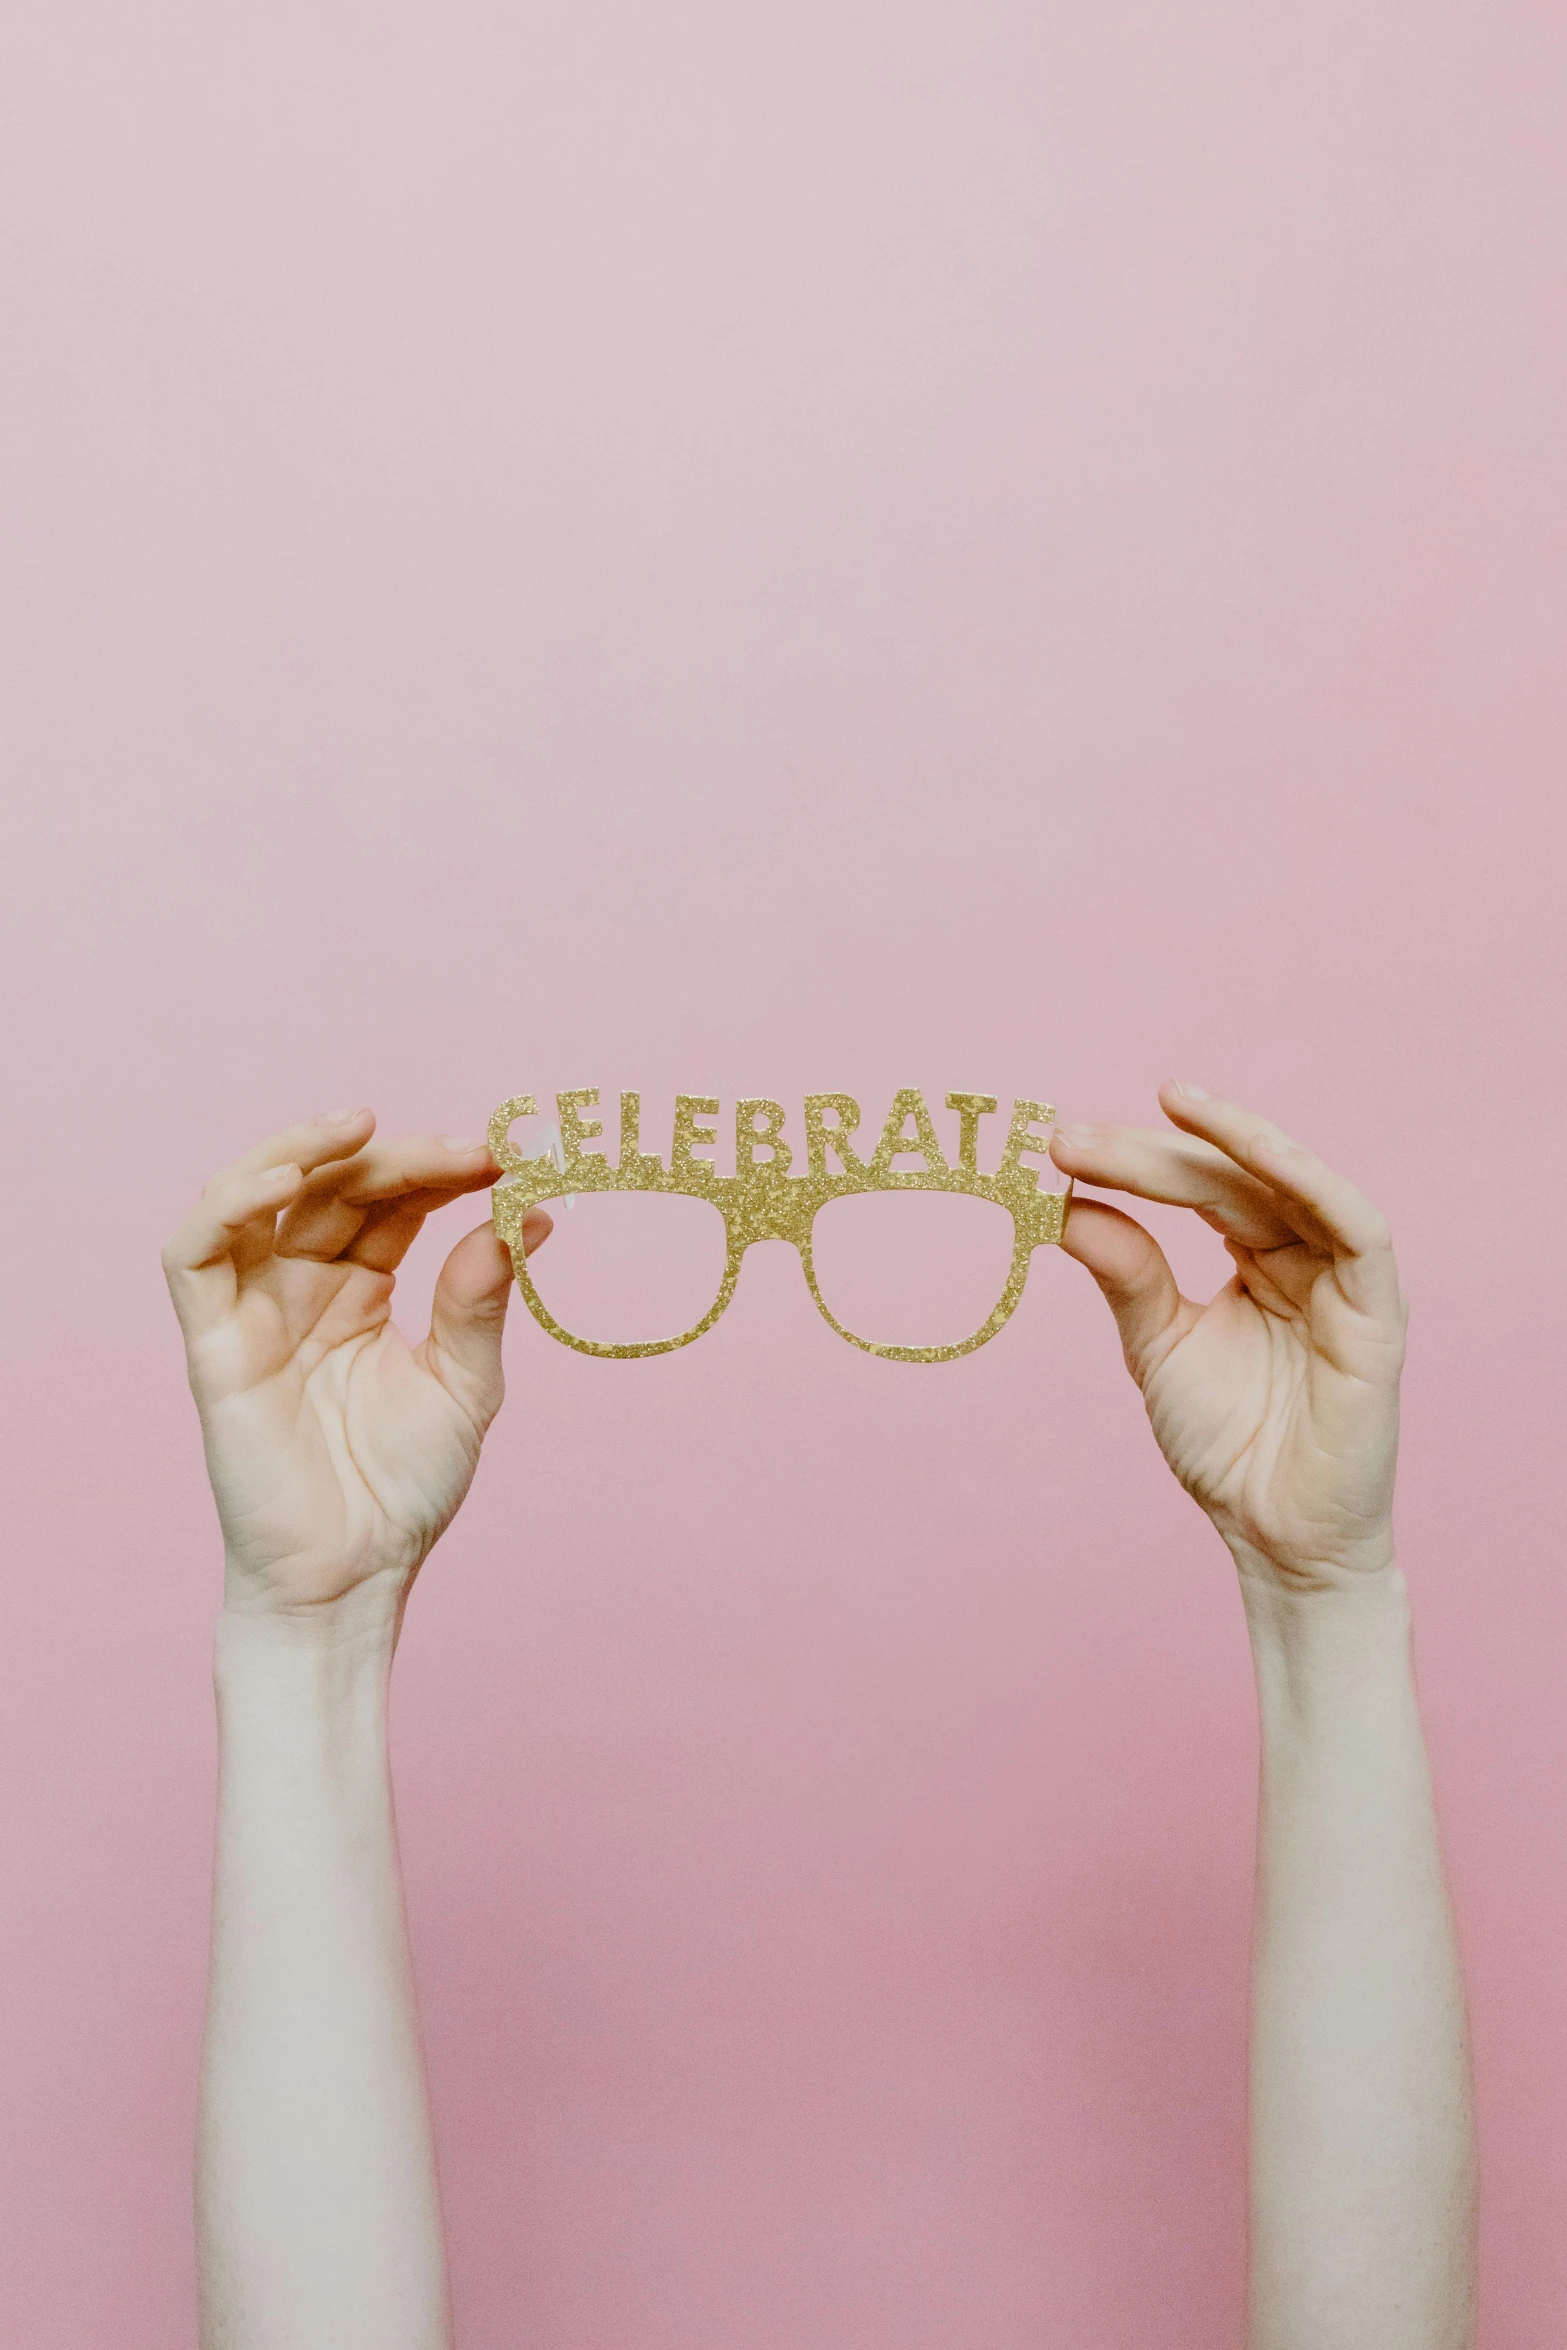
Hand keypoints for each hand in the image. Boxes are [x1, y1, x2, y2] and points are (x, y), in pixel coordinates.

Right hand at [164, 1110, 551, 1621]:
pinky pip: (195, 1256)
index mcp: (359, 1291)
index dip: (438, 1172)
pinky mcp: (212, 1345)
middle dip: (399, 1158)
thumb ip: (479, 1300)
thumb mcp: (464, 1385)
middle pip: (335, 1189)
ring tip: (362, 1125)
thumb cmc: (402, 1492)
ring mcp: (252, 1312)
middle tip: (469, 1150)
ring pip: (251, 1197)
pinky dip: (228, 1203)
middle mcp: (300, 1289)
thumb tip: (530, 1219)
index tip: (503, 1160)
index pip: (390, 1203)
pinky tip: (286, 1178)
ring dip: (299, 1149)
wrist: (353, 1578)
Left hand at [1049, 1083, 1405, 1591]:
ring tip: (1169, 1105)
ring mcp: (1345, 1281)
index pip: (1196, 1188)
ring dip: (1232, 1140)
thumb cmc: (1228, 1446)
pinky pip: (1358, 1230)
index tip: (1060, 1146)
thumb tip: (1065, 1204)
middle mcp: (1305, 1257)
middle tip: (1074, 1139)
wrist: (1275, 1540)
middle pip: (1231, 1179)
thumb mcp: (1158, 1344)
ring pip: (1294, 1183)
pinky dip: (1309, 1180)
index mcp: (1258, 1259)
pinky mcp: (1378, 1314)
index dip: (1132, 1161)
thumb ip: (1126, 1273)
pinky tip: (1252, 1151)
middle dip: (1154, 1152)